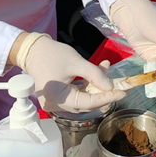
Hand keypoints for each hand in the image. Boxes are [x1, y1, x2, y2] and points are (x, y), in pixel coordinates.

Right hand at [11, 33, 125, 112]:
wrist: (33, 50)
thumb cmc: (52, 55)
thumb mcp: (76, 62)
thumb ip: (95, 75)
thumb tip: (111, 87)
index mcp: (57, 99)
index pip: (88, 103)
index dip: (107, 98)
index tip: (123, 93)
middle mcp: (56, 106)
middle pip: (86, 103)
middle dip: (104, 92)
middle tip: (120, 84)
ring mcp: (57, 103)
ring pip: (84, 99)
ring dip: (97, 86)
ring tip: (106, 69)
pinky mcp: (59, 98)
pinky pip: (78, 95)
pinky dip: (89, 85)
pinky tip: (98, 71)